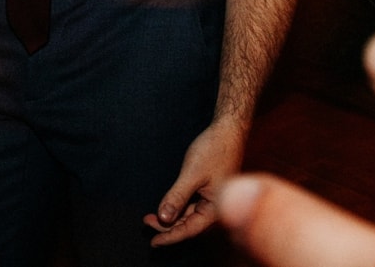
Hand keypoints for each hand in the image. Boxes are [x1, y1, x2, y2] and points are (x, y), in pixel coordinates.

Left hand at [145, 117, 244, 245]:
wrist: (227, 132)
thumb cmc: (214, 150)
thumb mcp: (192, 174)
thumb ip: (177, 197)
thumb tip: (163, 218)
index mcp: (217, 209)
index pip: (190, 230)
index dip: (170, 237)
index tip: (153, 242)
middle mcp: (216, 208)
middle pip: (189, 225)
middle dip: (168, 227)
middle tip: (146, 223)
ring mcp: (212, 200)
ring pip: (189, 215)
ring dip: (171, 217)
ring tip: (150, 217)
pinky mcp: (209, 191)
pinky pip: (192, 205)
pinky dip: (178, 207)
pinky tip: (166, 207)